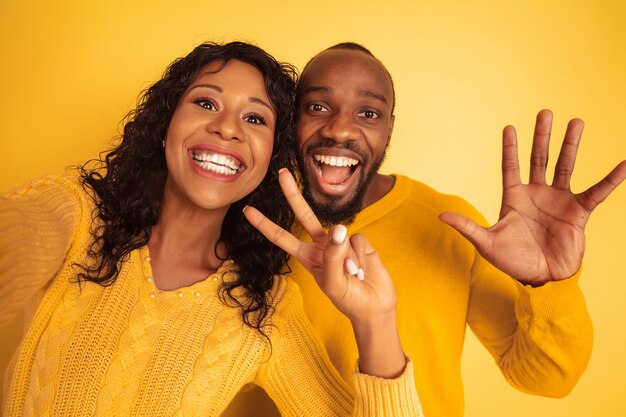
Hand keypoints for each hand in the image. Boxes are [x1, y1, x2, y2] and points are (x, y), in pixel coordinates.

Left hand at [243, 169, 396, 324]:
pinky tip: (364, 268)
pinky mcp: (359, 241)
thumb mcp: (334, 282)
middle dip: (293, 194)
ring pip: (340, 235)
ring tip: (354, 276)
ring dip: (349, 259)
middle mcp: (322, 245)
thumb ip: (333, 256)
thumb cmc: (349, 299)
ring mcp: (341, 242)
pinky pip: (357, 239)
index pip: (282, 237)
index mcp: (307, 257)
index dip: (264, 224)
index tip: (247, 210)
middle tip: (281, 172)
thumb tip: (339, 228)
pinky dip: (361, 256)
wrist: (376, 306)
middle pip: (304, 214)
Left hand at [440, 109, 625, 285]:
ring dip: (570, 145)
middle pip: (539, 158)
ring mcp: (558, 200)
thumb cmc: (512, 262)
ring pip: (565, 166)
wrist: (541, 279)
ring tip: (576, 122)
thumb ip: (467, 227)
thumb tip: (440, 216)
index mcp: (513, 198)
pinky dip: (611, 179)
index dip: (510, 148)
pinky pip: (597, 192)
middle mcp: (536, 194)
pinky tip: (624, 164)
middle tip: (545, 112)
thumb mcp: (487, 244)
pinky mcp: (578, 212)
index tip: (508, 127)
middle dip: (541, 136)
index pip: (510, 167)